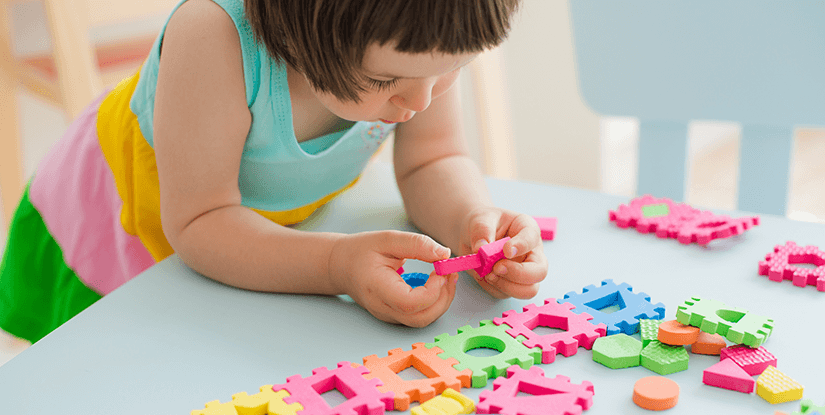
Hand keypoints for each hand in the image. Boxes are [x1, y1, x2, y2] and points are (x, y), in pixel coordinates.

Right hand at [329, 230, 457, 326]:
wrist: (341, 266)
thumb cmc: (362, 251)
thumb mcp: (388, 239)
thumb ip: (417, 244)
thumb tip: (445, 254)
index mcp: (377, 288)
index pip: (410, 303)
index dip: (432, 290)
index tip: (440, 269)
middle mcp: (382, 307)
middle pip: (420, 318)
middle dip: (443, 298)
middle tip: (449, 273)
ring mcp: (388, 315)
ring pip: (422, 320)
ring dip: (441, 302)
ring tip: (445, 278)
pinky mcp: (394, 315)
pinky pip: (418, 316)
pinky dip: (433, 303)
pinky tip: (435, 284)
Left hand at [459, 207, 547, 298]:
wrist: (472, 234)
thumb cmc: (483, 223)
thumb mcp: (480, 220)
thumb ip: (482, 232)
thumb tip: (480, 249)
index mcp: (528, 229)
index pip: (532, 239)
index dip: (521, 246)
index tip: (506, 250)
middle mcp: (531, 252)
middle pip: (540, 272)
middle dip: (518, 274)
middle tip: (496, 267)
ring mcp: (523, 271)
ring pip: (528, 290)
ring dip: (505, 286)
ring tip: (487, 273)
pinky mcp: (510, 283)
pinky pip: (505, 294)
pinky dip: (492, 288)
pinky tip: (482, 275)